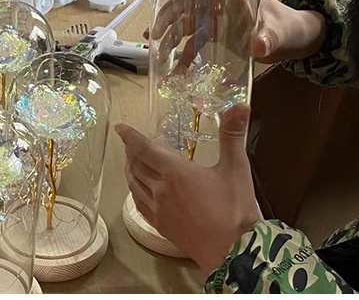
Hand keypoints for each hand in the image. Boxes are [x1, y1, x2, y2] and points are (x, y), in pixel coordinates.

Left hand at [117, 104, 261, 274]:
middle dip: (131, 152)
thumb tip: (240, 105)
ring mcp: (158, 209)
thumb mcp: (236, 168)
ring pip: (134, 185)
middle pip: (136, 165)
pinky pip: (139, 204)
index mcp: (175, 171)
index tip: (119, 128)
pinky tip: (138, 192)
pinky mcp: (161, 226)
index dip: (130, 136)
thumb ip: (233, 135)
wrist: (233, 253)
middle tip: (130, 143)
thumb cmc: (235, 210)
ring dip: (130, 171)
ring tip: (130, 163)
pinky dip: (134, 192)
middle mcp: (160, 189)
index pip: (144, 148)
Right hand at [147, 0, 326, 65]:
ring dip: (171, 34)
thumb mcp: (280, 32)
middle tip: (153, 34)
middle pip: (187, 2)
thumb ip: (269, 38)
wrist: (297, 41)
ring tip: (156, 50)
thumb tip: (259, 45)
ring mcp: (218, 16)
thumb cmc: (290, 28)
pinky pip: (196, 39)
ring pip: (187, 20)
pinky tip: (176, 64)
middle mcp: (221, 0)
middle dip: (168, 16)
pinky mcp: (218, 32)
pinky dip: (185, 51)